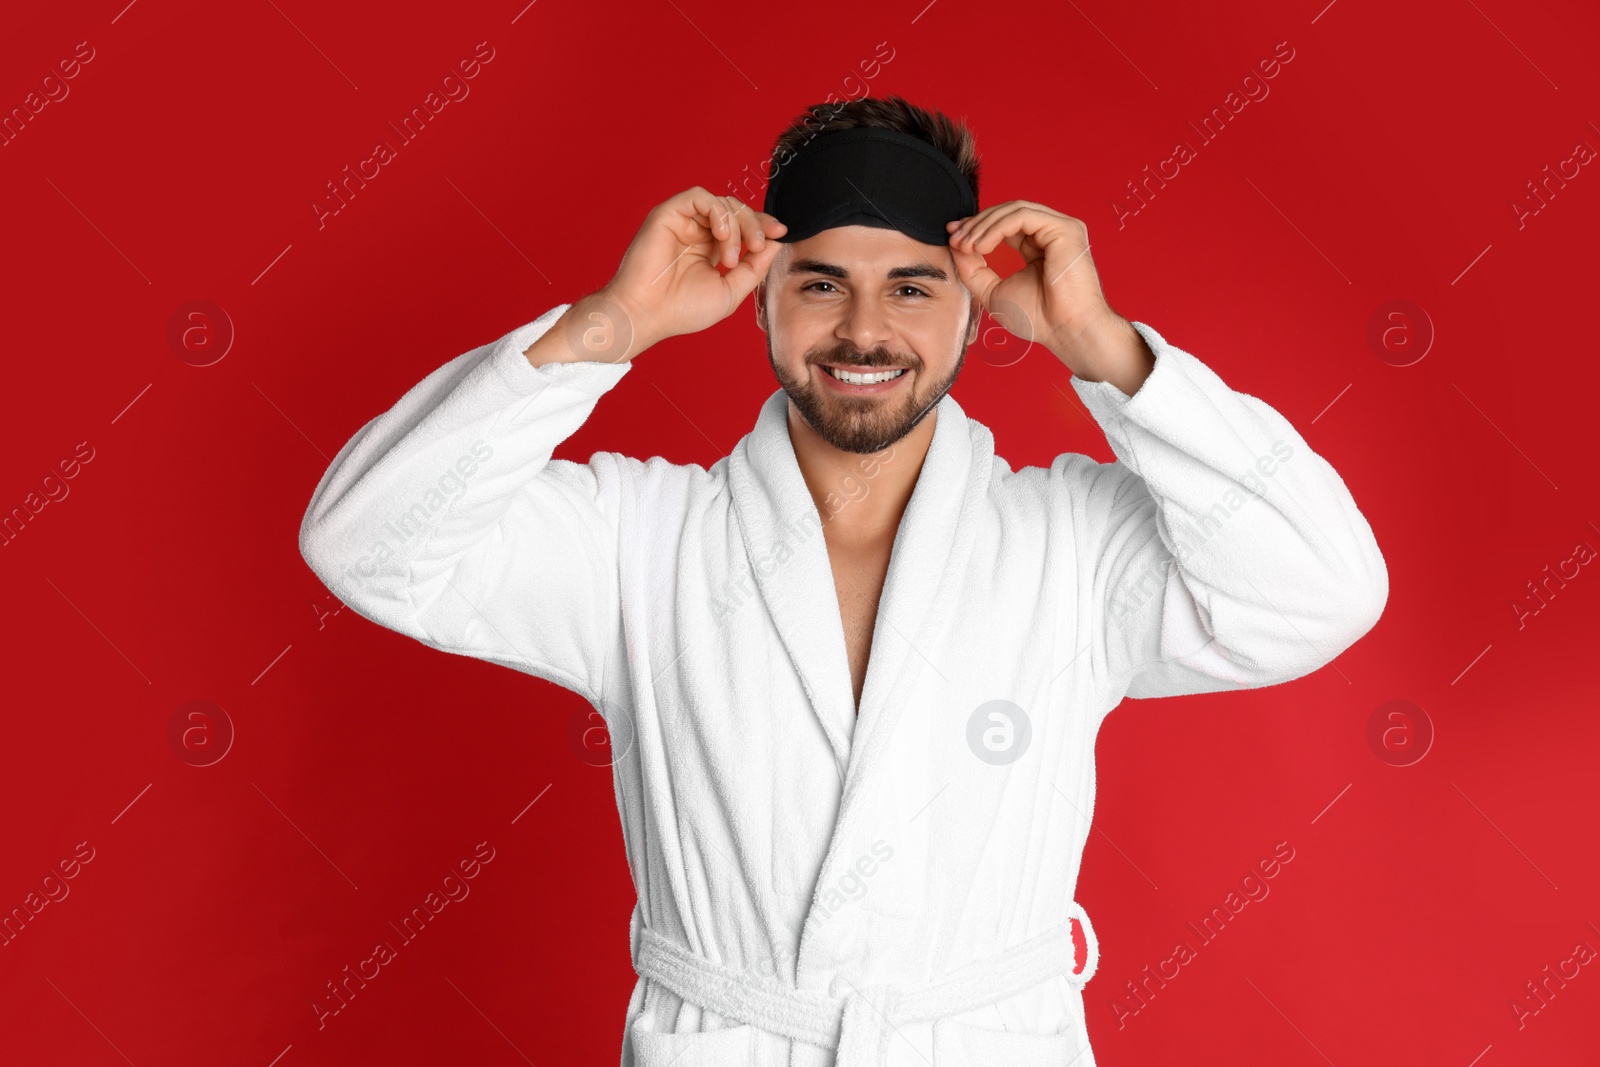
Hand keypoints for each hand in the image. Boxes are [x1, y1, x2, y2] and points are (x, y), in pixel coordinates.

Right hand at [601, 187, 787, 351]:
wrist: (648, 315)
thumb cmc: (682, 310)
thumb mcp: (731, 291)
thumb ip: (755, 267)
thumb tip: (777, 242)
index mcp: (711, 248)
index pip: (743, 226)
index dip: (763, 226)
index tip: (781, 233)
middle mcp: (697, 232)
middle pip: (737, 210)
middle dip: (755, 225)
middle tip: (756, 248)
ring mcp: (683, 221)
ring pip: (723, 202)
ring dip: (737, 226)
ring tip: (731, 257)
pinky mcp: (669, 213)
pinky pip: (700, 197)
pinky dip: (718, 212)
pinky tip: (722, 236)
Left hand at [946, 201, 1118, 372]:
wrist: (1065, 330)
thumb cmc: (1038, 318)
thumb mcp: (993, 291)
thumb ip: (973, 269)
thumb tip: (956, 247)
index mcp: (1037, 246)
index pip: (1004, 225)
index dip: (976, 227)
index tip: (952, 236)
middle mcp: (1050, 234)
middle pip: (1006, 213)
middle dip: (975, 224)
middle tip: (954, 239)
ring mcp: (1060, 229)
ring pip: (1013, 210)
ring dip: (983, 225)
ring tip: (966, 245)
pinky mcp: (1064, 229)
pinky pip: (1023, 216)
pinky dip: (997, 228)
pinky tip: (982, 246)